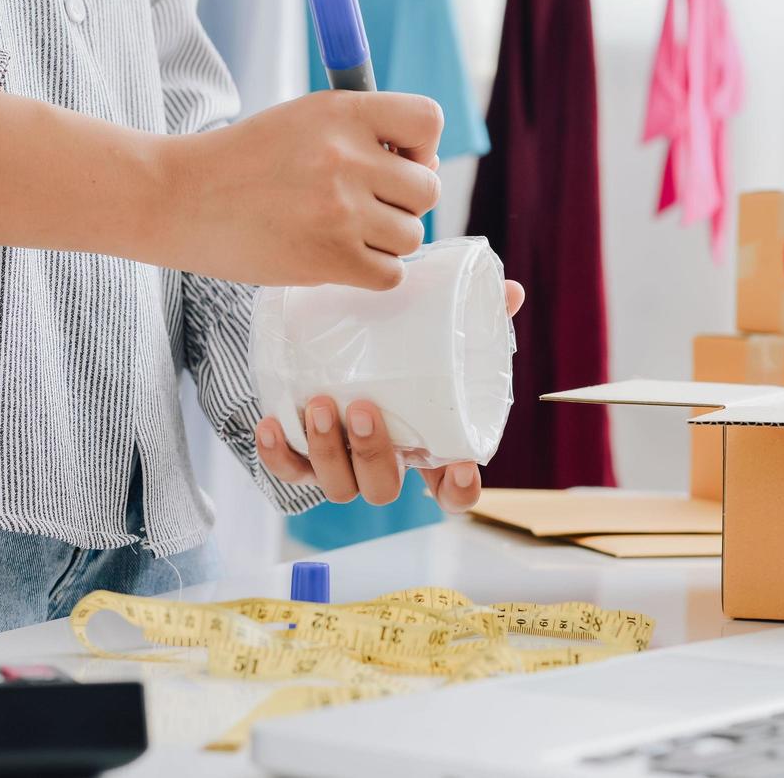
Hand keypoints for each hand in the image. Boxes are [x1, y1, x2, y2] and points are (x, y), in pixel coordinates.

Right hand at [166, 90, 443, 289]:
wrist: (179, 199)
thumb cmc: (244, 162)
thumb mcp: (303, 120)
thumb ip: (362, 134)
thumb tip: (425, 168)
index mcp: (342, 111)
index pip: (427, 121)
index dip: (422, 148)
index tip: (395, 162)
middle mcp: (347, 156)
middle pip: (427, 190)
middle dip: (403, 203)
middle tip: (363, 206)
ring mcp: (340, 209)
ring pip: (412, 236)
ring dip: (386, 241)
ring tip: (342, 232)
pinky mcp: (329, 258)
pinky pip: (391, 274)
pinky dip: (372, 272)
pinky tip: (338, 257)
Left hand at [255, 281, 524, 511]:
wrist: (331, 342)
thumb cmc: (402, 348)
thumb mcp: (439, 330)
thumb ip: (475, 315)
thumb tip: (511, 292)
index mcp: (425, 448)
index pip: (452, 492)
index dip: (458, 490)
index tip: (460, 466)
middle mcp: (384, 464)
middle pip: (382, 488)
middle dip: (371, 453)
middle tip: (361, 408)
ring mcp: (342, 465)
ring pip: (337, 485)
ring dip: (326, 450)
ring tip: (317, 404)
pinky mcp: (301, 455)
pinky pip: (289, 471)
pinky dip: (278, 453)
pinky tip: (271, 423)